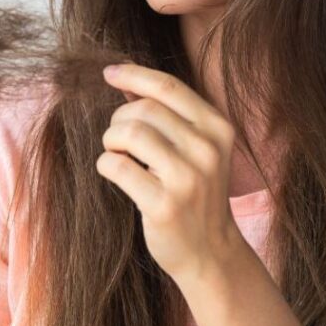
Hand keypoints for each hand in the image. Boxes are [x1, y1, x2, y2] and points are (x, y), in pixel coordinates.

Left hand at [98, 62, 244, 286]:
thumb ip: (169, 114)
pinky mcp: (164, 205)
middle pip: (144, 109)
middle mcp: (207, 150)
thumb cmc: (196, 193)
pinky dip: (106, 165)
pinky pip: (117, 167)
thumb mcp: (197, 149)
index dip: (133, 75)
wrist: (210, 252)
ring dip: (111, 141)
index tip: (109, 73)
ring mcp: (188, 179)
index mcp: (218, 129)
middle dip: (120, 119)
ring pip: (129, 134)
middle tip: (118, 139)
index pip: (169, 87)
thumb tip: (126, 79)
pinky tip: (115, 173)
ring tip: (117, 155)